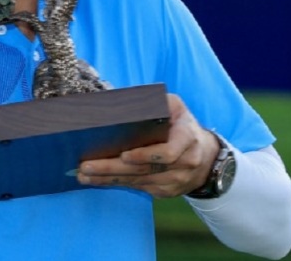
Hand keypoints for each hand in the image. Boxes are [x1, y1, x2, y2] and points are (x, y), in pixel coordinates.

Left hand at [77, 93, 219, 198]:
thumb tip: (125, 98)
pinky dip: (116, 184)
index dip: (145, 155)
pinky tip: (96, 181)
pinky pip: (138, 187)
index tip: (124, 155)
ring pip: (138, 182)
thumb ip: (157, 102)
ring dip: (108, 179)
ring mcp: (174, 181)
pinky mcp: (164, 191)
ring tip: (84, 174)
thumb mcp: (176, 107)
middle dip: (112, 168)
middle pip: (144, 170)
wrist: (206, 158)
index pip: (167, 152)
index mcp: (187, 139)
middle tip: (86, 166)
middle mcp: (183, 164)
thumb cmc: (183, 126)